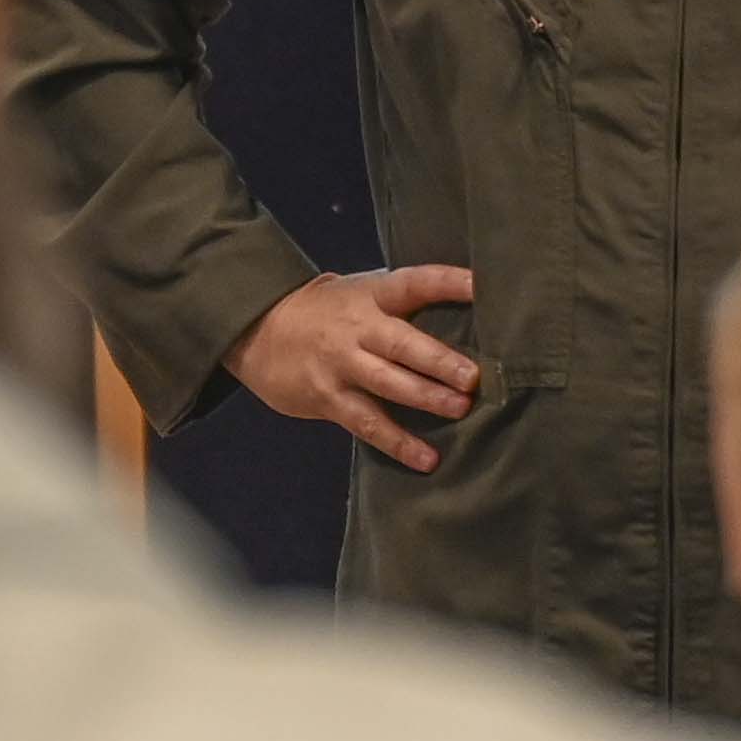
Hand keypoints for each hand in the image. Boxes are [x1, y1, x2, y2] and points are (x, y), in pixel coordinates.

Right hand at [225, 266, 480, 471]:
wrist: (259, 328)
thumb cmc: (331, 312)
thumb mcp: (363, 292)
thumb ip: (404, 302)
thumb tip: (473, 312)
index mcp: (373, 295)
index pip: (414, 282)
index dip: (447, 282)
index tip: (480, 284)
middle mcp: (358, 328)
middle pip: (400, 343)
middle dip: (438, 359)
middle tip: (472, 376)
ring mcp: (341, 364)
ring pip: (386, 384)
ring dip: (424, 397)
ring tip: (459, 409)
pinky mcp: (328, 398)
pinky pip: (368, 423)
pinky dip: (398, 442)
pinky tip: (427, 458)